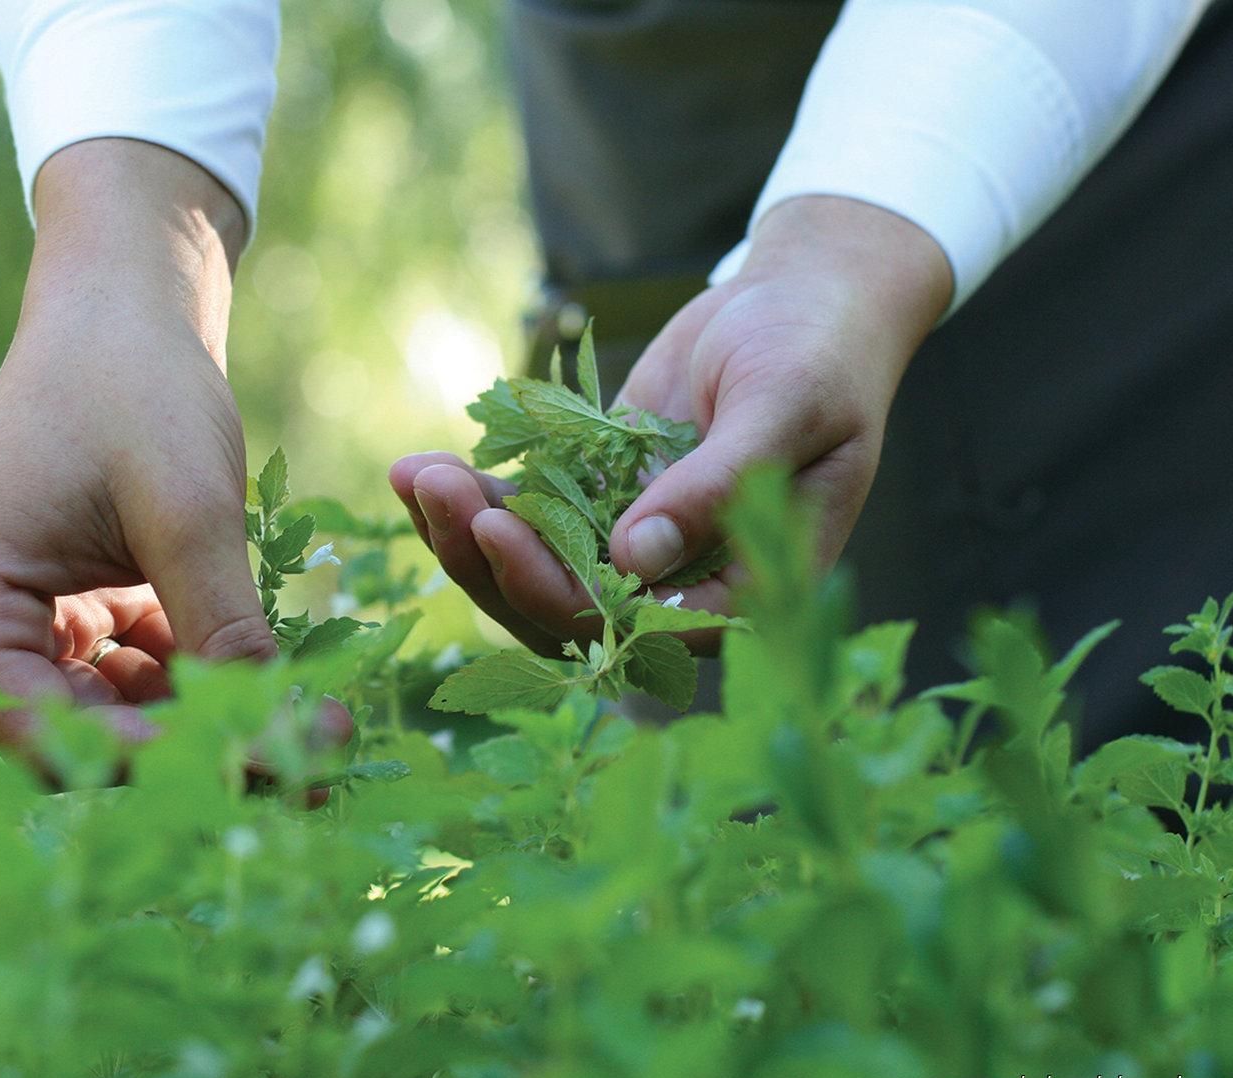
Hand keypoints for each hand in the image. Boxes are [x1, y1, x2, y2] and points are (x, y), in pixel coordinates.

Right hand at [0, 140, 343, 750]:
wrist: (127, 305)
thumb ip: (224, 632)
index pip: (56, 738)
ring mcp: (29, 631)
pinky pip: (145, 683)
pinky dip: (211, 683)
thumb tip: (279, 747)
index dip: (167, 767)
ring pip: (127, 722)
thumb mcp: (187, 511)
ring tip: (320, 723)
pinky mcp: (80, 620)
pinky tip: (286, 682)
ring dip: (217, 725)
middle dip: (203, 753)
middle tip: (317, 760)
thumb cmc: (136, 385)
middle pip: (90, 743)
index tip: (278, 768)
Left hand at [390, 196, 950, 656]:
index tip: (496, 527)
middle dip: (492, 559)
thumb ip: (715, 486)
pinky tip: (420, 466)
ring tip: (413, 475)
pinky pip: (530, 514)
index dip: (558, 591)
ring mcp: (634, 542)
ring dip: (466, 532)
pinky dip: (475, 496)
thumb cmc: (819, 353)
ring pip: (536, 569)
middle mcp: (682, 583)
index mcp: (742, 587)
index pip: (637, 624)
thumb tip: (633, 558)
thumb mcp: (783, 408)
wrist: (805, 298)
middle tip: (434, 490)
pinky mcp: (599, 496)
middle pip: (566, 610)